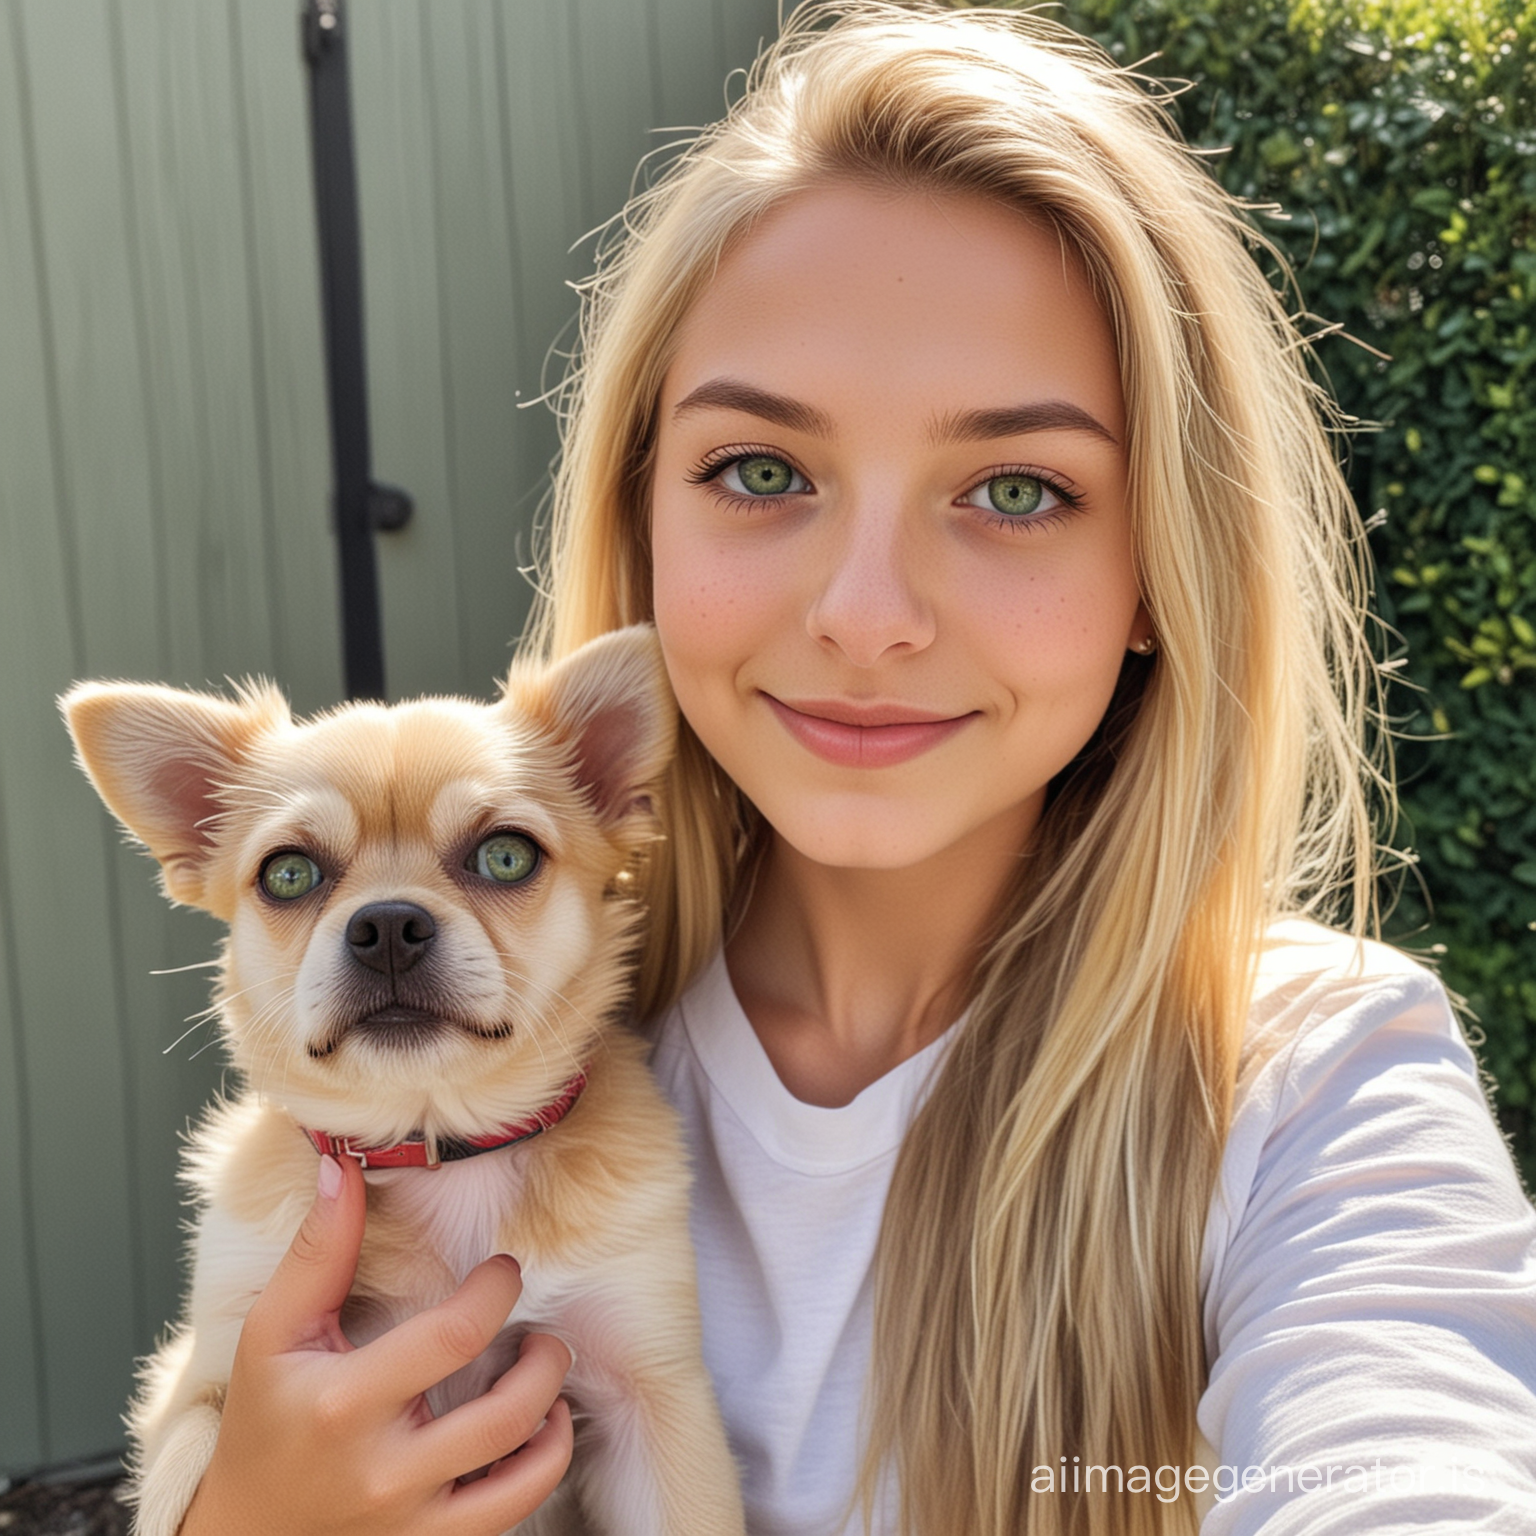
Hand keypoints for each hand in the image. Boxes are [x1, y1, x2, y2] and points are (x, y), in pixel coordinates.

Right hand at [179, 1153, 573, 1535]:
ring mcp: (411, 1519)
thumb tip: (342, 1166)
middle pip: (507, 1409)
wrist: (245, 1535)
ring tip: (542, 1371)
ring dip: (552, 1408)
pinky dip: (544, 1465)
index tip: (504, 1270)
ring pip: (524, 1469)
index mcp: (344, 1402)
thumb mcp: (274, 1333)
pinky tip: (538, 1429)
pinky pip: (513, 1513)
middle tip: (539, 1326)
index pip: (456, 1335)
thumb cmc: (265, 1422)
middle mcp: (383, 1468)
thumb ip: (319, 1251)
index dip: (499, 1290)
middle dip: (544, 1357)